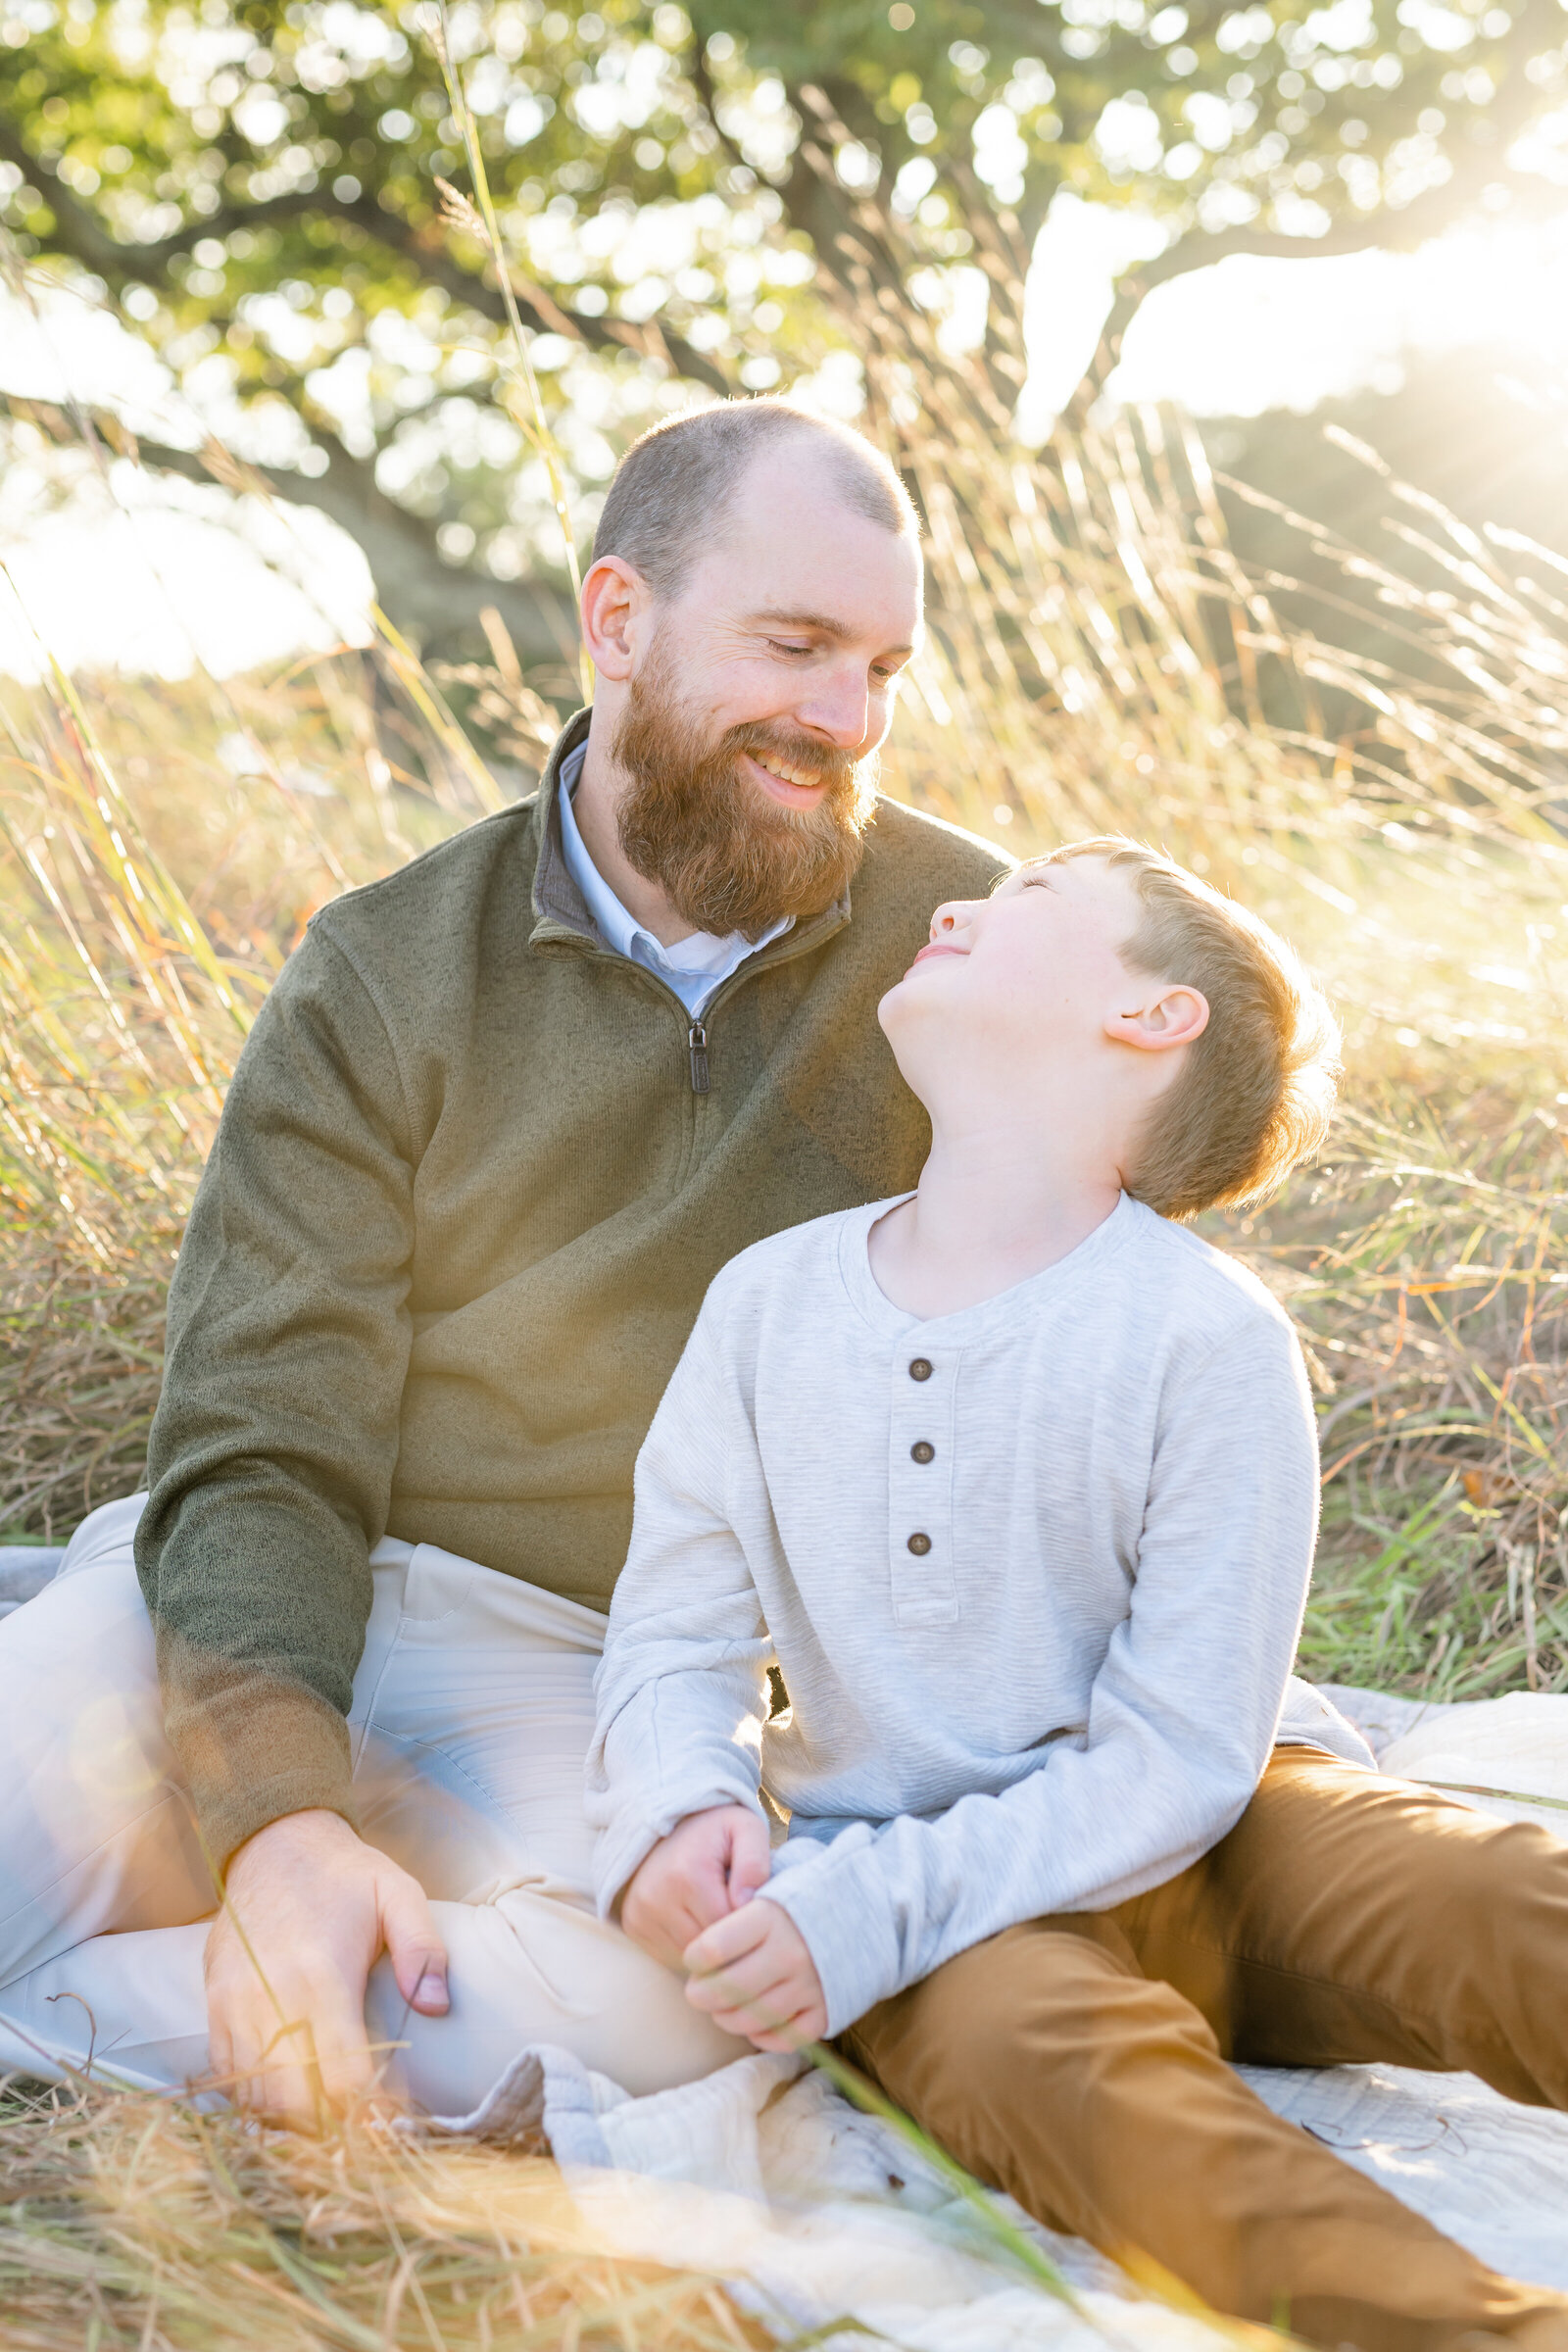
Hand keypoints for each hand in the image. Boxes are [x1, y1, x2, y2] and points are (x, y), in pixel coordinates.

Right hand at [204, 1808, 447, 2130]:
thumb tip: (436, 2006)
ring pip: (254, 2097)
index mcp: (321, 1974)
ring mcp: (234, 2004)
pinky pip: (227, 2074)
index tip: (392, 2123)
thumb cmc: (344, 1873)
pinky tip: (287, 2096)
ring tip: (327, 2122)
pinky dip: (253, 2097)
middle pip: (292, 2103)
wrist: (272, 1842)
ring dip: (290, 2121)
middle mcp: (269, 1997)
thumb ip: (422, 1947)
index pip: (341, 2076)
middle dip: (327, 2130)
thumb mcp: (398, 1891)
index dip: (368, 2112)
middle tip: (360, 2134)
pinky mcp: (213, 2005)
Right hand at [619, 1804, 771, 1970]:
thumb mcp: (744, 1828)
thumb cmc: (714, 1830)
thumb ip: (755, 1861)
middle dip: (728, 1938)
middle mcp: (656, 1898)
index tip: (755, 1908)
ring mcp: (640, 1915)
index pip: (728, 1928)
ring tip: (717, 1915)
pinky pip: (670, 1956)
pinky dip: (688, 1947)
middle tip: (738, 1913)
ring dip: (708, 1946)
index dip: (747, 1924)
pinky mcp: (633, 1927)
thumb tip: (748, 1901)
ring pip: (689, 1957)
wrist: (665, 1824)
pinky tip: (697, 1922)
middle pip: (707, 1947)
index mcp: (687, 1875)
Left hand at [683, 1896, 826, 2050]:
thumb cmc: (799, 1900)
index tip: (694, 1958)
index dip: (694, 1957)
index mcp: (770, 1915)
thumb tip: (699, 1952)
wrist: (860, 1909)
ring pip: (751, 2018)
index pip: (712, 1948)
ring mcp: (810, 1985)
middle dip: (701, 1995)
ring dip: (727, 2018)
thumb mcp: (767, 1888)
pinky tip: (755, 2022)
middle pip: (727, 1989)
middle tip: (696, 1992)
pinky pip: (784, 2039)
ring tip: (722, 2008)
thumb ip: (732, 1913)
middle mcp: (790, 1952)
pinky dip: (763, 2037)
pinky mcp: (826, 2010)